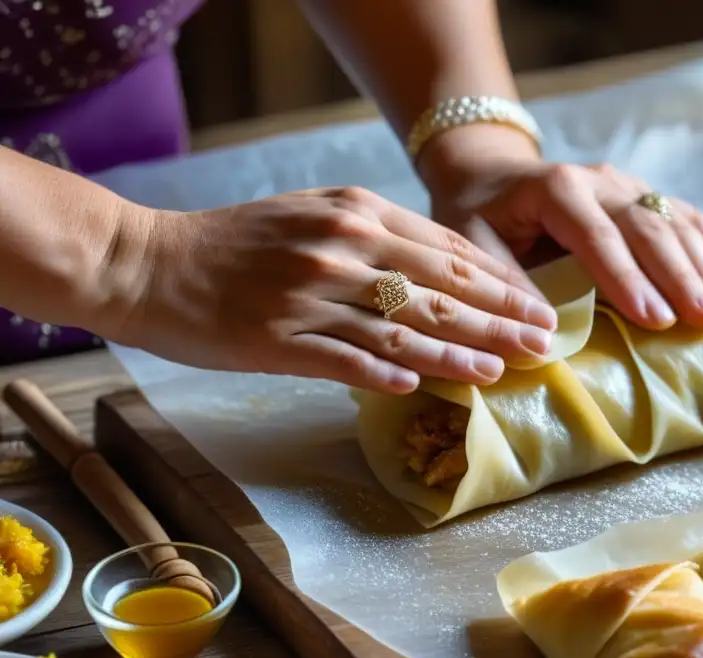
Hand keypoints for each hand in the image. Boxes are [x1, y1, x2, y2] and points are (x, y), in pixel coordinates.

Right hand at [103, 187, 557, 393]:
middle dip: (499, 319)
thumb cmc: (236, 243)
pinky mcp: (278, 339)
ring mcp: (309, 295)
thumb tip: (441, 281)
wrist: (149, 262)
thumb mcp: (312, 214)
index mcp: (355, 213)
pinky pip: (345, 360)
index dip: (498, 282)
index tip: (536, 305)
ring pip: (402, 330)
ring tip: (502, 371)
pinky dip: (388, 375)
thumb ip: (376, 238)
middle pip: (438, 291)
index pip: (446, 251)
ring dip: (458, 354)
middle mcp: (340, 248)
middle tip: (543, 341)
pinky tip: (424, 390)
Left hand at [419, 125, 702, 331]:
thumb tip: (542, 334)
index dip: (628, 278)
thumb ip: (507, 282)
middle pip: (648, 228)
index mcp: (556, 190)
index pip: (598, 237)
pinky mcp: (640, 193)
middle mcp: (598, 180)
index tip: (656, 319)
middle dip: (681, 276)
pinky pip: (684, 215)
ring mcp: (625, 183)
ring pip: (674, 221)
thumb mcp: (472, 244)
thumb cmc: (476, 214)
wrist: (487, 172)